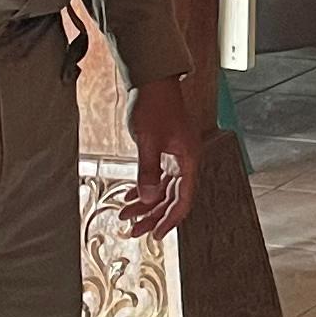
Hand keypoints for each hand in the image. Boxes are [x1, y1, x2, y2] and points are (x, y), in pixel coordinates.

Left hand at [121, 71, 198, 238]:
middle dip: (153, 216)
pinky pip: (158, 178)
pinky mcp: (167, 151)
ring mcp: (177, 157)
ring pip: (164, 190)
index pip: (182, 199)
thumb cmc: (154, 105)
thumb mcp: (148, 140)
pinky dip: (145, 189)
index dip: (169, 219)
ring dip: (146, 204)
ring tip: (127, 217)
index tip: (156, 235)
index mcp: (188, 160)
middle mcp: (186, 161)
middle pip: (172, 198)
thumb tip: (149, 198)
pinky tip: (131, 197)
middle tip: (134, 231)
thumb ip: (148, 171)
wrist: (152, 81)